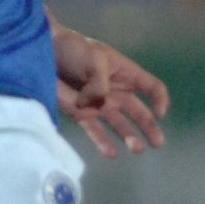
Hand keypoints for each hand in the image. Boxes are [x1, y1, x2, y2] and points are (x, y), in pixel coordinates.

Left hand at [54, 27, 169, 158]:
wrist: (44, 53)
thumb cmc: (73, 49)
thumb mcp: (93, 59)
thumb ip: (99, 82)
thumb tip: (96, 105)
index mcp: (124, 73)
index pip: (150, 87)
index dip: (159, 100)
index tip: (160, 113)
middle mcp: (116, 91)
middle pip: (139, 111)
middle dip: (149, 127)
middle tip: (158, 143)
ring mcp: (99, 104)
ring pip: (120, 125)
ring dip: (130, 137)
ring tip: (138, 149)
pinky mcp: (82, 114)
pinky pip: (95, 131)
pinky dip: (103, 143)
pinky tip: (112, 153)